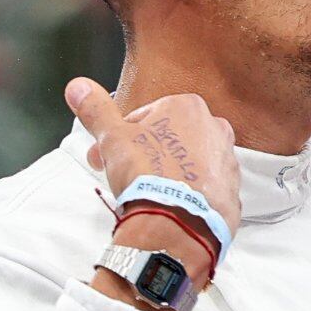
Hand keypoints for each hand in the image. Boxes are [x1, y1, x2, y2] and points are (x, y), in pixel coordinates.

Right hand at [68, 80, 239, 263]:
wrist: (178, 222)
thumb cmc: (147, 175)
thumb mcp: (112, 137)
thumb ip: (97, 110)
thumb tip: (78, 87)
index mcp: (187, 107)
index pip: (145, 119)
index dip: (120, 139)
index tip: (105, 158)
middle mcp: (214, 129)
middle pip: (168, 141)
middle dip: (143, 156)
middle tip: (122, 179)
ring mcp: (227, 162)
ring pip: (187, 164)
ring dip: (167, 175)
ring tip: (148, 196)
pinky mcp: (232, 192)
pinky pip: (203, 189)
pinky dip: (187, 196)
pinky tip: (170, 207)